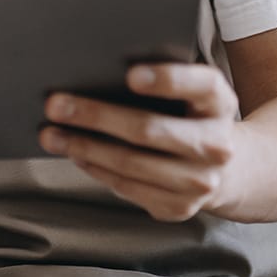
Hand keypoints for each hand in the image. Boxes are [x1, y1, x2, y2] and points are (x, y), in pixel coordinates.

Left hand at [38, 62, 238, 221]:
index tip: (130, 75)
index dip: (167, 80)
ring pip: (131, 164)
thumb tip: (91, 70)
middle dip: (95, 116)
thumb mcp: (186, 89)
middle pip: (148, 129)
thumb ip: (155, 76)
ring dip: (83, 148)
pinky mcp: (180, 207)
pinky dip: (96, 169)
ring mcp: (201, 181)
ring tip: (50, 134)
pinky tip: (75, 155)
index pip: (199, 85)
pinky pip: (128, 187)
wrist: (226, 167)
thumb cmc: (187, 113)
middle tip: (54, 105)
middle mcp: (217, 144)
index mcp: (218, 101)